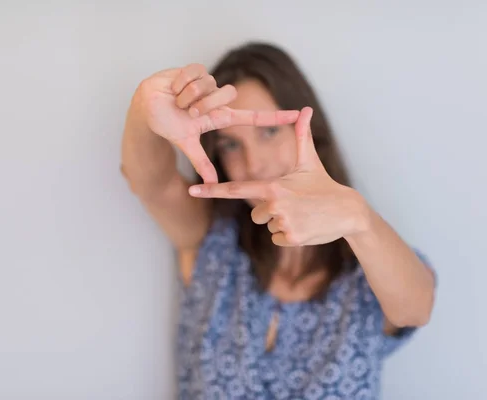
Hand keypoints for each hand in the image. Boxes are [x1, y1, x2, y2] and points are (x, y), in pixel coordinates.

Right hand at [130, 64, 299, 182]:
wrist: (146, 107)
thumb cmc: (167, 124)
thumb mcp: (186, 143)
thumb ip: (201, 162)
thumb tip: (211, 183)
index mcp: (219, 117)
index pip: (253, 118)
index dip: (275, 117)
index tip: (299, 115)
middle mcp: (217, 99)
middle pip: (228, 94)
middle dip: (204, 104)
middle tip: (188, 111)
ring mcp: (207, 84)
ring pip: (209, 84)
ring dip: (188, 95)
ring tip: (177, 100)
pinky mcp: (195, 70)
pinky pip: (194, 73)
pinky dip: (180, 83)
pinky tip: (173, 88)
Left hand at [187, 107, 368, 245]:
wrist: (348, 212)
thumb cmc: (324, 185)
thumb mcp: (310, 162)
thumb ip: (301, 137)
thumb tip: (305, 109)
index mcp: (273, 186)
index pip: (237, 189)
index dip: (213, 190)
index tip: (193, 190)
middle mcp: (274, 204)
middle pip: (256, 214)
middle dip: (271, 212)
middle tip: (294, 206)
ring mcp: (282, 222)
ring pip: (268, 227)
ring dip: (282, 224)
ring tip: (302, 216)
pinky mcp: (291, 238)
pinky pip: (278, 239)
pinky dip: (289, 236)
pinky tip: (305, 227)